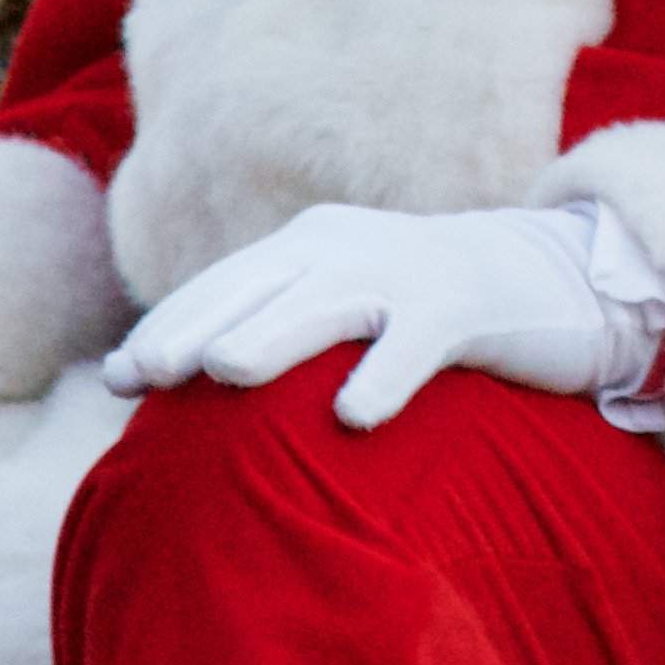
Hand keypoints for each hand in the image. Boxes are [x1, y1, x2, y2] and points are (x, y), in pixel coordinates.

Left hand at [106, 201, 664, 425]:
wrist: (550, 276)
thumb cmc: (427, 308)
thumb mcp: (346, 303)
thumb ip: (280, 327)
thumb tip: (194, 383)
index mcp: (309, 246)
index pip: (223, 286)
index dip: (168, 326)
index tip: (115, 378)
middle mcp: (347, 248)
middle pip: (257, 288)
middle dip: (195, 328)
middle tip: (142, 374)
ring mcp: (405, 273)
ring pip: (326, 305)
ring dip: (272, 335)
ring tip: (223, 372)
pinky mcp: (462, 308)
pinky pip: (415, 344)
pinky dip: (383, 376)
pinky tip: (354, 419)